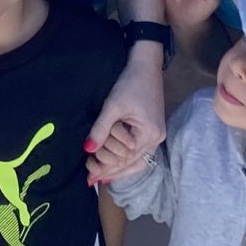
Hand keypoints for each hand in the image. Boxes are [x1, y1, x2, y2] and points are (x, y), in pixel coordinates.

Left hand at [88, 52, 166, 184]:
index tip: (90, 177)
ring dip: (118, 167)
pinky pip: (138, 151)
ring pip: (136, 160)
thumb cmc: (131, 83)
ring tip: (100, 176)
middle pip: (132, 164)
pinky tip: (113, 163)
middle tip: (91, 180)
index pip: (126, 160)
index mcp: (149, 134)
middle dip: (111, 171)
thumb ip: (101, 129)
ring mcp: (156, 135)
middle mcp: (156, 138)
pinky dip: (125, 158)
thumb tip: (88, 149)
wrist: (145, 66)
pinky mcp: (152, 129)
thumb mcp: (113, 106)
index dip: (107, 169)